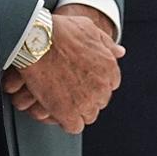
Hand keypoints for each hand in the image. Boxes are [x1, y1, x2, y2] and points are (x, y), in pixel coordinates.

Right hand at [1, 9, 121, 133]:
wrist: (36, 41)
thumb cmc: (59, 31)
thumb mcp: (88, 28)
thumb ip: (106, 43)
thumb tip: (120, 52)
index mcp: (109, 68)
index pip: (110, 84)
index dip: (95, 81)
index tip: (83, 78)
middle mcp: (101, 87)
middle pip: (100, 101)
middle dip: (87, 96)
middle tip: (70, 88)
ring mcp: (86, 102)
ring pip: (88, 116)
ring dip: (77, 110)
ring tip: (62, 99)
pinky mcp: (68, 114)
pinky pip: (74, 127)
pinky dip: (66, 121)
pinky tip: (57, 110)